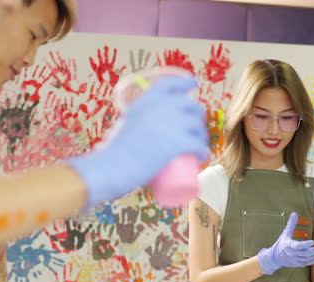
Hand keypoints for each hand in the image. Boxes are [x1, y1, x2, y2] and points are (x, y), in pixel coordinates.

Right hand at [67, 76, 209, 207]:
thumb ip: (138, 122)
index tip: (193, 84)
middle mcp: (160, 107)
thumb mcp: (126, 124)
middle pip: (190, 106)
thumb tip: (149, 129)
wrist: (110, 168)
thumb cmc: (114, 153)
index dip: (184, 82)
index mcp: (145, 100)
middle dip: (198, 116)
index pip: (169, 83)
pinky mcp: (177, 143)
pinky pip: (198, 145)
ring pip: (197, 128)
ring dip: (202, 137)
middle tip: (195, 129)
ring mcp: (170, 124)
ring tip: (198, 147)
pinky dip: (203, 151)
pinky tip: (203, 155)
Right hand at [258, 212, 313, 274]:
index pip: (298, 246)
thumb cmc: (282, 243)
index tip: (313, 241)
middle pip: (306, 254)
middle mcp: (293, 254)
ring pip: (308, 259)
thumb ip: (291, 224)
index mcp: (289, 245)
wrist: (276, 257)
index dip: (305, 244)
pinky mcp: (298, 264)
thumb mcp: (285, 233)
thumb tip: (294, 213)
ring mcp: (296, 260)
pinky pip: (308, 263)